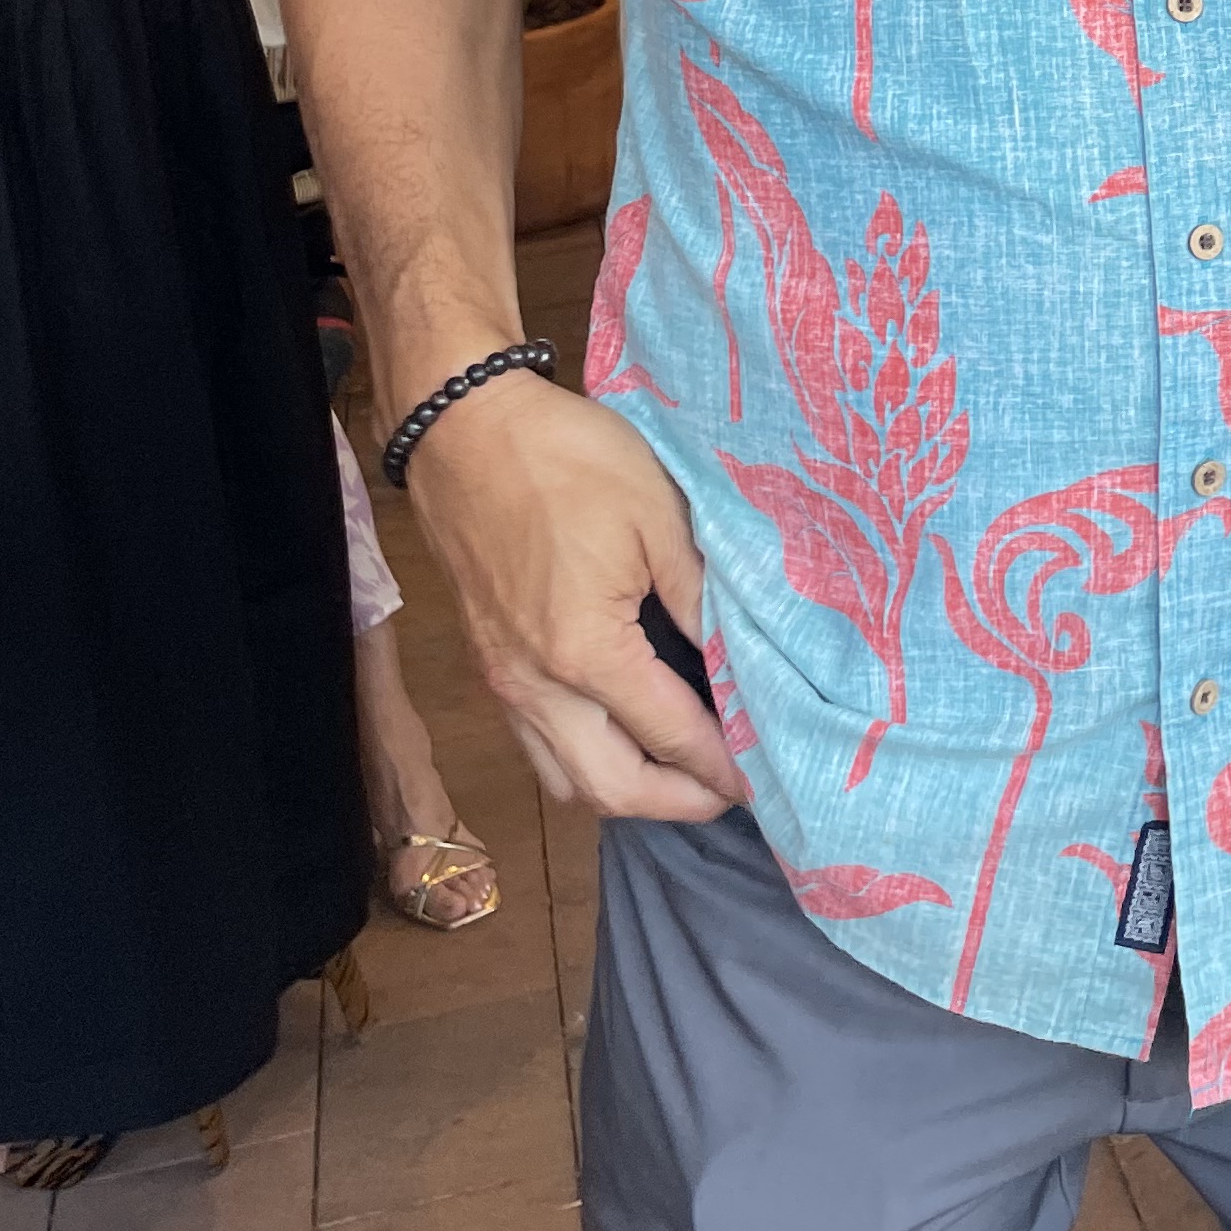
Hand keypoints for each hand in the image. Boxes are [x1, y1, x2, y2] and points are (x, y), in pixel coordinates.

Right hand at [404, 370, 741, 817]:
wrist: (466, 428)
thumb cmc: (565, 459)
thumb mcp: (658, 516)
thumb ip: (701, 599)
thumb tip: (737, 660)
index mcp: (584, 653)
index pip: (669, 737)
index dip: (721, 766)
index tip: (763, 780)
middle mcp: (536, 688)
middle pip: (610, 789)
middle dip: (676, 802)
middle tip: (730, 791)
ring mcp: (504, 682)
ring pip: (565, 780)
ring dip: (627, 791)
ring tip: (683, 773)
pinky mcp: (490, 666)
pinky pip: (538, 747)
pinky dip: (586, 762)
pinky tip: (624, 735)